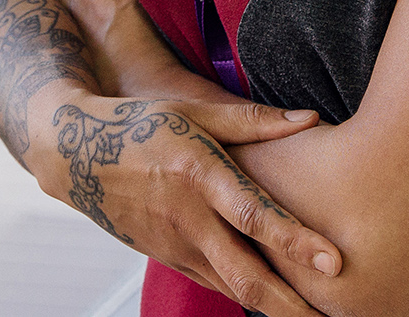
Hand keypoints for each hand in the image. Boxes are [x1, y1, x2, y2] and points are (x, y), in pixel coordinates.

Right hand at [27, 88, 341, 314]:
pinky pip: (216, 283)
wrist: (74, 158)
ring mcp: (177, 246)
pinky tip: (278, 305)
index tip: (334, 262)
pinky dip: (248, 296)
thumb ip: (253, 121)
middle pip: (246, 275)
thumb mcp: (192, 111)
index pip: (254, 216)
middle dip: (291, 305)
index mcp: (199, 175)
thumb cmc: (141, 125)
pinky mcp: (170, 260)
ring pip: (232, 289)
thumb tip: (312, 118)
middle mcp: (189, 219)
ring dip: (274, 308)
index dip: (294, 241)